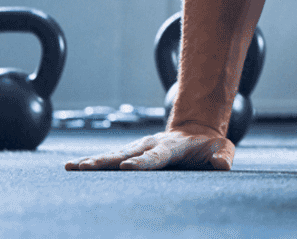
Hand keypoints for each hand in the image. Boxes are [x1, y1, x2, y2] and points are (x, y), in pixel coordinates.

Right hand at [64, 124, 234, 170]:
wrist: (198, 130)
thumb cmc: (210, 145)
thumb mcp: (223, 149)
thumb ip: (222, 157)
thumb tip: (221, 164)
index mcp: (172, 146)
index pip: (156, 156)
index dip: (143, 162)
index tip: (127, 167)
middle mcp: (151, 144)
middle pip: (126, 154)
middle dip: (107, 161)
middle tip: (85, 167)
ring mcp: (139, 147)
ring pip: (114, 154)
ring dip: (94, 161)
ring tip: (73, 166)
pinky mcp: (132, 151)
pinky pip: (110, 156)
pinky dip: (92, 161)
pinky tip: (73, 166)